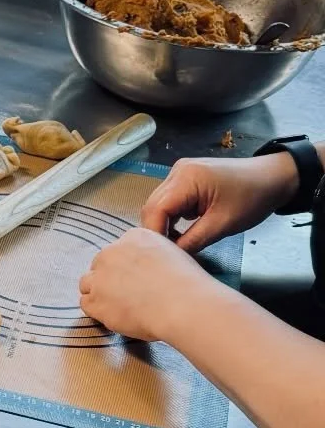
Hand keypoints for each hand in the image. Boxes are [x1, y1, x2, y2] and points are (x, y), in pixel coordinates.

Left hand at [78, 227, 214, 342]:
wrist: (183, 306)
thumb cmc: (187, 285)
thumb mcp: (173, 254)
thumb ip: (150, 255)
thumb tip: (142, 268)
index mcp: (134, 237)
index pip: (117, 250)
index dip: (124, 266)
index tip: (134, 278)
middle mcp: (112, 252)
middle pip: (99, 265)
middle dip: (109, 279)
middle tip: (127, 294)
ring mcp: (100, 277)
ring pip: (88, 283)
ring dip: (99, 294)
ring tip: (119, 305)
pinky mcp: (95, 300)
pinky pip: (86, 304)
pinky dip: (97, 310)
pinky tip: (115, 315)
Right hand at [140, 153, 297, 253]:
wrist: (274, 178)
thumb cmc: (253, 197)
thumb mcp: (223, 225)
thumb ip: (192, 241)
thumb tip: (171, 255)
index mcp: (186, 178)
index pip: (156, 210)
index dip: (155, 234)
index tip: (161, 255)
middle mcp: (177, 172)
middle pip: (152, 206)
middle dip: (157, 231)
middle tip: (167, 253)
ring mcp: (179, 173)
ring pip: (158, 205)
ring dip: (164, 225)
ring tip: (176, 244)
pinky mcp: (184, 178)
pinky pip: (168, 201)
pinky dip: (172, 217)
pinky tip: (182, 230)